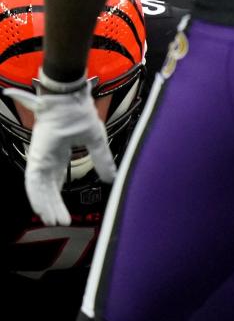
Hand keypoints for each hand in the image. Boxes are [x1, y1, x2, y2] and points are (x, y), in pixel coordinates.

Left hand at [5, 73, 114, 225]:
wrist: (69, 98)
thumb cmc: (80, 113)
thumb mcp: (96, 141)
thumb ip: (103, 160)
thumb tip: (113, 178)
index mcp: (58, 153)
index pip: (55, 180)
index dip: (58, 197)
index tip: (63, 213)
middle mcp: (47, 157)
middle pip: (47, 188)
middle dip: (53, 206)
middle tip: (61, 222)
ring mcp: (39, 157)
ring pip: (39, 188)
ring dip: (45, 205)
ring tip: (54, 221)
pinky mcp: (36, 156)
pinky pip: (33, 181)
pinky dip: (37, 196)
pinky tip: (41, 209)